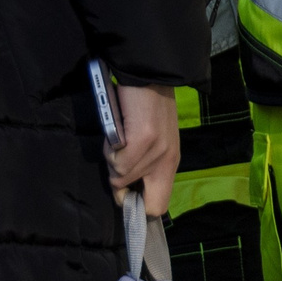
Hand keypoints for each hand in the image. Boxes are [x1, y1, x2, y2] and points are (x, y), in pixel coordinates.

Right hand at [108, 84, 180, 217]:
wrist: (147, 72)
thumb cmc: (144, 103)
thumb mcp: (152, 139)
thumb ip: (143, 164)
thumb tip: (122, 189)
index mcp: (171, 162)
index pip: (159, 206)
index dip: (139, 208)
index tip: (124, 197)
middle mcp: (167, 162)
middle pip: (151, 206)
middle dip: (125, 196)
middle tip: (118, 166)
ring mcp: (156, 153)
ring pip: (120, 179)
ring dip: (113, 160)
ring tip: (118, 136)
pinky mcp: (142, 142)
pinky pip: (116, 162)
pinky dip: (110, 149)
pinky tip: (117, 130)